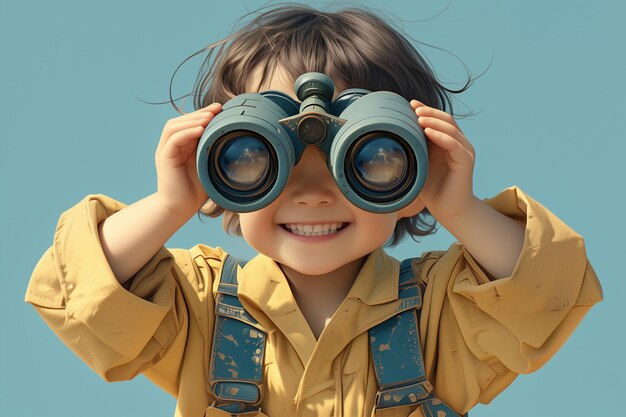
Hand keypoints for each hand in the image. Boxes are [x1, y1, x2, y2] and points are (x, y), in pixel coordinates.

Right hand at [154, 103, 221, 215]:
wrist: (180, 209)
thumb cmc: (196, 191)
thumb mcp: (209, 167)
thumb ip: (214, 153)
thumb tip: (235, 141)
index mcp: (182, 146)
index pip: (190, 123)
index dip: (204, 114)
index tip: (221, 109)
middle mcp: (172, 146)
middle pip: (181, 120)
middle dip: (199, 113)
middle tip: (217, 109)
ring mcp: (166, 151)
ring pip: (174, 126)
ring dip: (192, 119)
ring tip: (209, 118)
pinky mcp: (164, 158)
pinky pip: (173, 139)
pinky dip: (186, 132)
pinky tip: (200, 129)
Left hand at [411, 100, 477, 221]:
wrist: (448, 210)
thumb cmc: (431, 190)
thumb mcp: (417, 166)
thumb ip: (411, 151)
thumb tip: (389, 140)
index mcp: (446, 143)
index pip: (438, 120)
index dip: (425, 110)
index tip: (409, 104)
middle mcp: (458, 143)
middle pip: (445, 119)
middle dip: (429, 112)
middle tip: (413, 107)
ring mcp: (464, 150)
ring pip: (451, 128)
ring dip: (434, 121)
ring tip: (418, 118)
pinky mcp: (466, 160)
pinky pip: (454, 144)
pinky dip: (441, 136)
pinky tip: (428, 132)